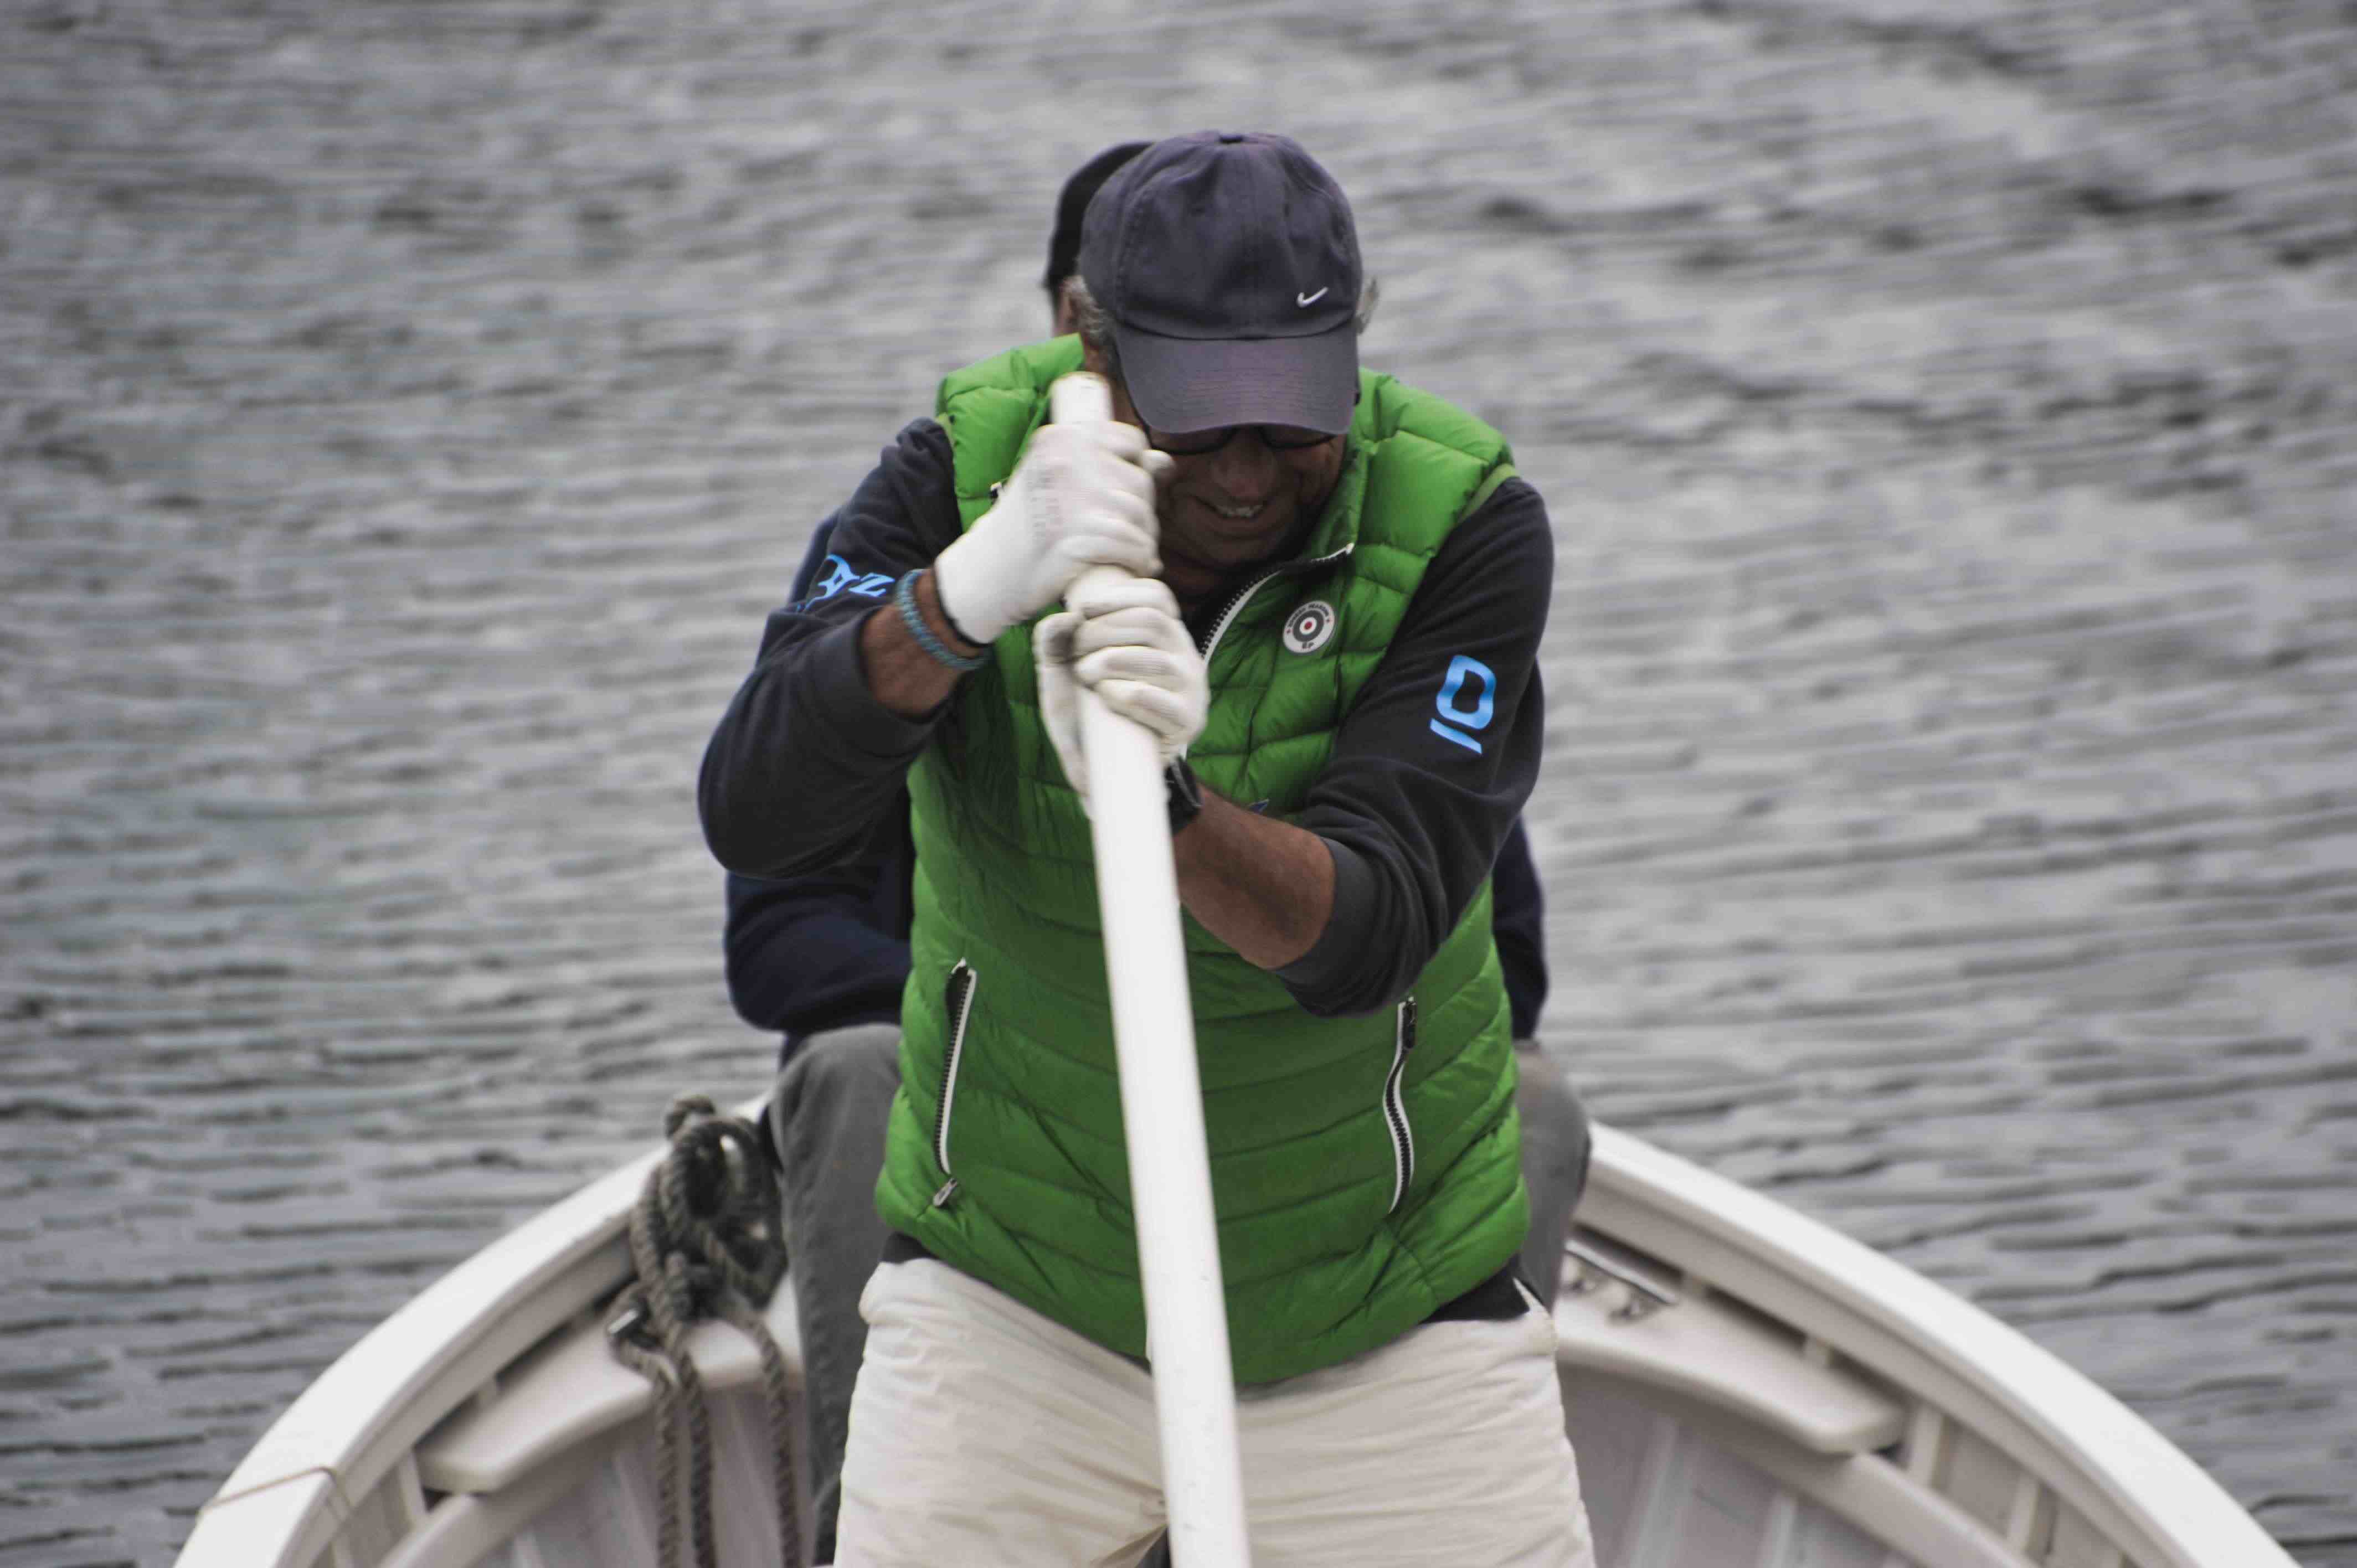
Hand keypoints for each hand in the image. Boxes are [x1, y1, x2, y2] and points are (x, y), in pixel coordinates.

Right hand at [933, 420, 1172, 646]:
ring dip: (1144, 539)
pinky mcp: (1076, 538)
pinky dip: (1138, 560)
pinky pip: (1130, 545)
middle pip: (1138, 481)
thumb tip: (1165, 461)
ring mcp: (1071, 498)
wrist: (987, 570)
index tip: (1125, 496)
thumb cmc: (1028, 527)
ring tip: (1135, 553)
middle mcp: (1066, 460)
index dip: (1136, 471)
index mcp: (1060, 438)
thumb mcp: (1058, 481)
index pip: (1129, 441)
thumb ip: (1106, 466)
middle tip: (1132, 535)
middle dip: (1142, 512)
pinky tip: (1133, 568)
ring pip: (1138, 514)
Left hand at [1035, 577, 1207, 808]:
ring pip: (1152, 659)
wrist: (1100, 770)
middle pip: (1151, 622)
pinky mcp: (1186, 722)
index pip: (1157, 598)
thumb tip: (1064, 618)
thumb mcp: (1062, 672)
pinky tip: (1104, 697)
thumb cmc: (1084, 713)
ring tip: (1086, 676)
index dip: (1120, 596)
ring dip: (1108, 661)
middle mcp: (1185, 657)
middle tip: (1077, 652)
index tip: (1082, 609)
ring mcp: (1191, 690)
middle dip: (1104, 630)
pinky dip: (1121, 693)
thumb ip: (1054, 641)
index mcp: (1165, 637)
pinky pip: (1151, 697)